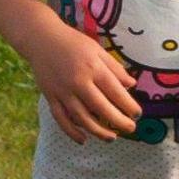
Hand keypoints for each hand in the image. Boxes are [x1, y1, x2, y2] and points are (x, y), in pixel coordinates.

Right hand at [33, 24, 143, 142]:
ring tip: (111, 137)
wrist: (41, 38)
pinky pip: (61, 119)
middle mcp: (78, 82)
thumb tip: (131, 84)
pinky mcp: (51, 97)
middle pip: (101, 108)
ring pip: (82, 117)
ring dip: (98, 131)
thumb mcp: (97, 49)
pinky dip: (72, 131)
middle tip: (130, 128)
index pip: (115, 91)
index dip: (128, 105)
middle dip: (118, 121)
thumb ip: (114, 67)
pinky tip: (83, 139)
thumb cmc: (73, 42)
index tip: (137, 114)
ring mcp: (63, 91)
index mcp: (93, 68)